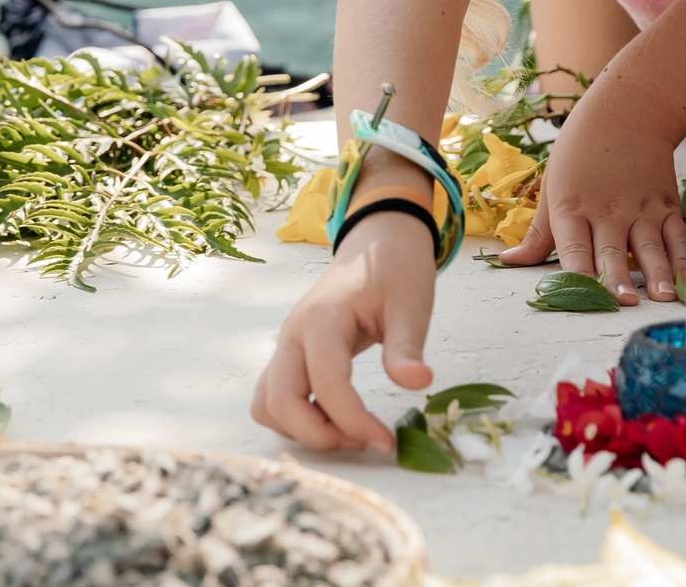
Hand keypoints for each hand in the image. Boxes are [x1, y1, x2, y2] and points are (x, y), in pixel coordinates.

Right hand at [251, 212, 437, 451]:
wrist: (376, 243)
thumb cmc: (394, 270)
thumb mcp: (411, 304)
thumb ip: (407, 346)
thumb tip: (417, 383)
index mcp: (322, 319)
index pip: (327, 384)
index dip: (353, 421)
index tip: (386, 441)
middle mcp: (294, 334)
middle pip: (279, 401)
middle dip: (318, 434)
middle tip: (363, 440)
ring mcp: (287, 346)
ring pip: (267, 404)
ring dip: (301, 430)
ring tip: (347, 431)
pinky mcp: (290, 356)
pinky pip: (273, 397)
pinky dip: (294, 420)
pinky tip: (333, 420)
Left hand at [499, 100, 685, 306]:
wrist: (626, 112)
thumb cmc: (580, 149)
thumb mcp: (551, 186)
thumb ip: (538, 233)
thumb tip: (510, 262)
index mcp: (572, 208)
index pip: (574, 249)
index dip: (580, 275)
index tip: (585, 298)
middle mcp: (607, 211)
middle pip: (612, 252)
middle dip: (619, 281)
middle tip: (625, 304)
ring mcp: (640, 208)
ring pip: (650, 247)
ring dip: (658, 274)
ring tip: (663, 298)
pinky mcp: (666, 205)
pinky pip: (678, 236)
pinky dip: (685, 259)